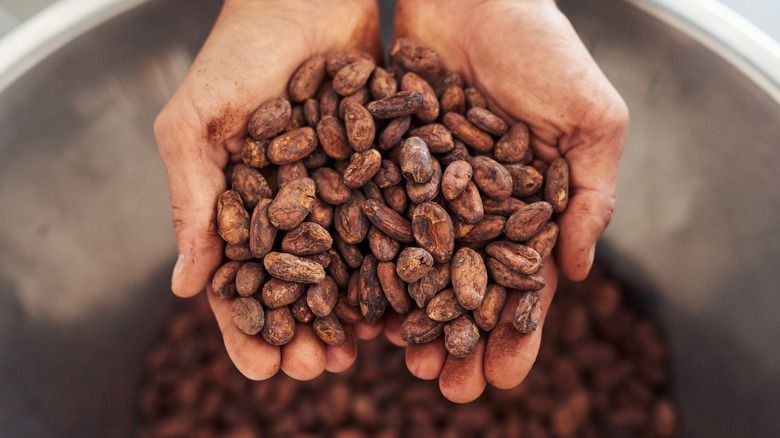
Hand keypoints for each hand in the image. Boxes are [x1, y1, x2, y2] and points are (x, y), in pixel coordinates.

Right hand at [154, 0, 380, 380]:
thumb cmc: (236, 52)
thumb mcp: (194, 124)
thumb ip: (190, 200)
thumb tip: (184, 287)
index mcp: (238, 203)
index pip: (239, 280)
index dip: (249, 327)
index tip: (265, 367)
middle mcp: (289, 205)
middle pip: (297, 286)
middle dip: (306, 332)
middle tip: (321, 368)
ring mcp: (335, 190)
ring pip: (345, 265)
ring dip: (351, 311)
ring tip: (364, 348)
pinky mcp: (379, 167)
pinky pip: (386, 223)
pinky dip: (393, 261)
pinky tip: (405, 294)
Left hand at [392, 0, 628, 401]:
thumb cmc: (540, 43)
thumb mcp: (590, 116)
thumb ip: (591, 192)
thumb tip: (577, 271)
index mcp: (527, 200)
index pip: (523, 279)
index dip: (516, 331)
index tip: (503, 377)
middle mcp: (475, 201)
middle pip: (464, 284)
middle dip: (458, 337)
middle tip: (445, 386)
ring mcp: (427, 185)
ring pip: (418, 263)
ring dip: (412, 314)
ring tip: (404, 360)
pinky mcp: (383, 161)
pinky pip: (375, 219)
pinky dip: (370, 262)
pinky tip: (362, 303)